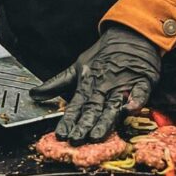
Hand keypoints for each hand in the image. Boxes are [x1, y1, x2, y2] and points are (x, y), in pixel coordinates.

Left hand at [31, 24, 161, 143]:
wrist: (130, 36)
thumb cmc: (103, 54)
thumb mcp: (77, 66)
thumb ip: (56, 83)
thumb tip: (34, 94)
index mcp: (87, 84)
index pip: (75, 106)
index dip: (68, 121)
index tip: (61, 134)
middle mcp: (103, 87)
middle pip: (93, 109)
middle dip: (84, 126)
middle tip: (76, 140)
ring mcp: (123, 84)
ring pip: (112, 105)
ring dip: (105, 121)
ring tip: (97, 135)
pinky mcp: (142, 81)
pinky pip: (140, 93)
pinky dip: (135, 101)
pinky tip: (130, 110)